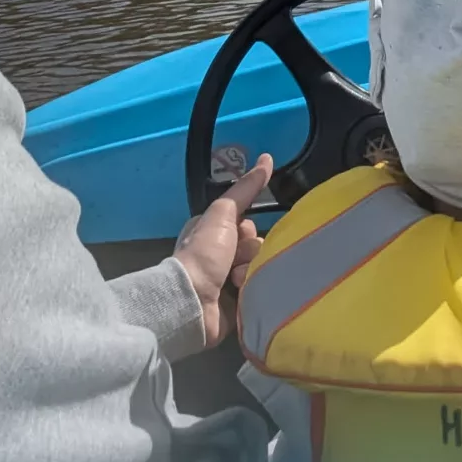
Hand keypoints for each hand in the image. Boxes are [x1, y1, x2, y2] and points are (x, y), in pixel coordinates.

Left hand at [173, 154, 272, 345]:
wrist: (193, 302)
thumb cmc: (204, 254)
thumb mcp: (223, 213)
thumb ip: (246, 188)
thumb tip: (267, 157)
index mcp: (212, 234)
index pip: (245, 223)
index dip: (247, 226)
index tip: (243, 231)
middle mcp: (219, 256)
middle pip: (255, 245)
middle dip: (251, 250)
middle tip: (237, 258)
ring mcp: (227, 281)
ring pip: (259, 266)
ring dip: (251, 271)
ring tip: (236, 281)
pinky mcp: (237, 304)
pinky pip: (258, 289)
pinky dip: (254, 290)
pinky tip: (245, 293)